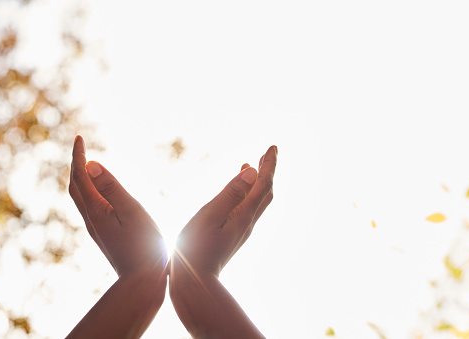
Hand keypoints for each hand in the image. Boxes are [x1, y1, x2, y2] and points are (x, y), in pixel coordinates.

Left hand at [66, 136, 166, 338]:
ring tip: (87, 164)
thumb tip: (91, 165)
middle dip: (75, 164)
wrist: (142, 280)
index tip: (79, 137)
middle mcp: (91, 219)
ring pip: (80, 198)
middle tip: (80, 146)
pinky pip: (88, 206)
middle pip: (75, 186)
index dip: (78, 155)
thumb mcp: (131, 211)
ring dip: (80, 178)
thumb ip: (112, 188)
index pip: (80, 176)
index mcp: (96, 210)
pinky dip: (88, 191)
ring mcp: (96, 229)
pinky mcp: (103, 235)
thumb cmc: (144, 245)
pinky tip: (100, 192)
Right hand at [172, 145, 276, 278]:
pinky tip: (237, 190)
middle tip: (269, 152)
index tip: (273, 147)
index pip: (264, 184)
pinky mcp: (234, 235)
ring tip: (254, 165)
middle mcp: (248, 222)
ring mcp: (242, 230)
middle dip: (269, 170)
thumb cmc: (196, 248)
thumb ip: (230, 193)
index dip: (270, 164)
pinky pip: (248, 208)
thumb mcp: (210, 215)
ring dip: (260, 181)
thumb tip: (253, 172)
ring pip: (258, 201)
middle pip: (266, 191)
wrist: (195, 281)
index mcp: (244, 215)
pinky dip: (248, 193)